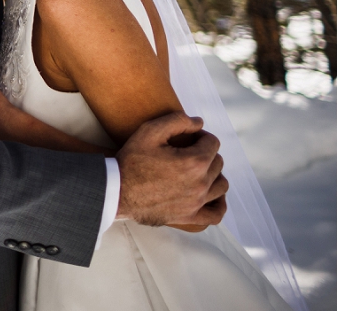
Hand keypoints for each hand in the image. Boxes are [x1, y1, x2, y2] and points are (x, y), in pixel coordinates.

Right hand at [114, 112, 228, 227]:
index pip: (213, 143)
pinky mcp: (189, 216)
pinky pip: (215, 214)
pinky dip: (218, 204)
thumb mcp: (150, 131)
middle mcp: (200, 184)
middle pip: (217, 163)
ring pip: (221, 185)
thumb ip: (178, 120)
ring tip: (198, 171)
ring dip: (214, 174)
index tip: (189, 138)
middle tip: (188, 152)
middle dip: (206, 153)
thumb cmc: (132, 161)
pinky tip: (210, 195)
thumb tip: (199, 123)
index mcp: (194, 162)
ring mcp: (196, 203)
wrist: (116, 191)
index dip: (201, 136)